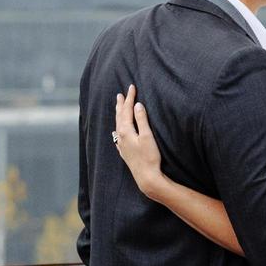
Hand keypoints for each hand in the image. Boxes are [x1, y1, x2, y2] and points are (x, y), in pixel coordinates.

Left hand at [114, 84, 166, 198]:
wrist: (147, 178)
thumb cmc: (149, 157)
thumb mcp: (147, 136)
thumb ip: (142, 120)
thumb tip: (137, 105)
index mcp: (126, 130)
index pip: (127, 110)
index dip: (130, 98)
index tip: (132, 87)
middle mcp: (121, 137)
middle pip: (120, 116)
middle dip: (121, 104)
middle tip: (120, 94)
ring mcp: (122, 145)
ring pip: (117, 125)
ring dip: (118, 115)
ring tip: (118, 107)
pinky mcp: (125, 153)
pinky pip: (118, 136)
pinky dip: (117, 129)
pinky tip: (116, 131)